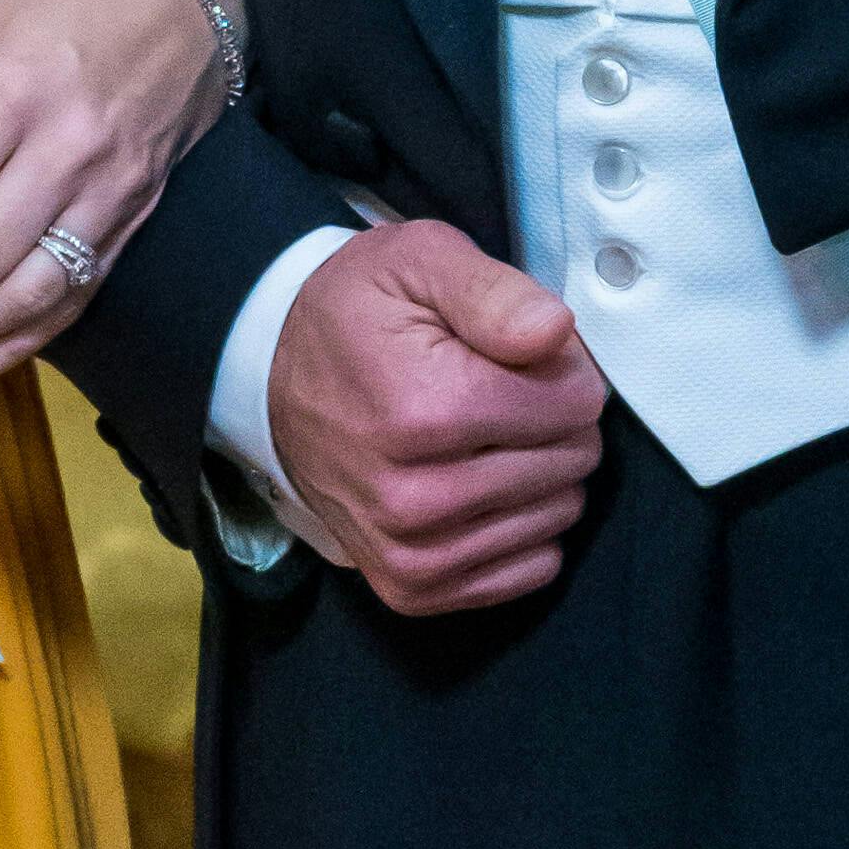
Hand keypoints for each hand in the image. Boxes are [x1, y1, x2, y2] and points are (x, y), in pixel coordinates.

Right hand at [266, 216, 606, 613]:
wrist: (273, 379)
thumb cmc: (356, 316)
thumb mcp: (418, 261)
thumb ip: (493, 291)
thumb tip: (555, 332)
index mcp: (423, 411)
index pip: (575, 403)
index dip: (564, 367)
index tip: (521, 354)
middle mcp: (413, 497)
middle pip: (570, 461)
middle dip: (555, 419)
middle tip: (503, 390)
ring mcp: (410, 552)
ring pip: (557, 516)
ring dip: (543, 474)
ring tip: (490, 436)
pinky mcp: (412, 587)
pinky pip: (529, 570)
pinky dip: (525, 528)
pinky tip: (488, 489)